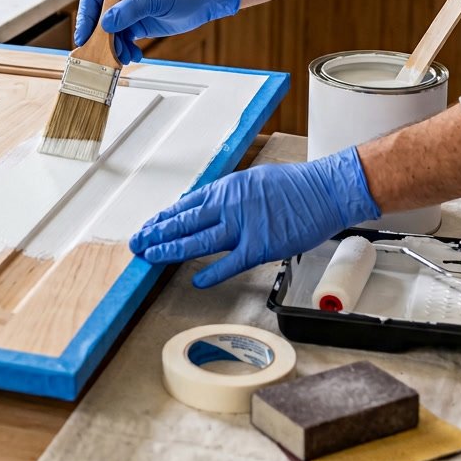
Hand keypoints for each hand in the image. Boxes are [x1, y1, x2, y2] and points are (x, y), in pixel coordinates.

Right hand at [74, 0, 241, 63]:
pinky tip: (133, 55)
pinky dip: (125, 50)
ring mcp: (129, 12)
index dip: (86, 16)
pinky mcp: (138, 26)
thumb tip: (105, 24)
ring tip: (123, 57)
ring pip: (111, 33)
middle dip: (99, 38)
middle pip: (99, 18)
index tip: (83, 35)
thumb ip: (128, 11)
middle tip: (100, 54)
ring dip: (114, 47)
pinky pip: (124, 40)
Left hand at [130, 146, 379, 287]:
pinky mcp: (260, 246)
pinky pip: (229, 262)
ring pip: (198, 241)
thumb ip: (230, 196)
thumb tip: (211, 207)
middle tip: (137, 243)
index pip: (186, 204)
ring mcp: (243, 225)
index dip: (164, 217)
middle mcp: (229, 204)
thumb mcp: (253, 180)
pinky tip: (195, 279)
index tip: (148, 226)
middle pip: (184, 221)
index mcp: (227, 187)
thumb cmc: (294, 186)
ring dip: (171, 249)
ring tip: (151, 257)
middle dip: (157, 233)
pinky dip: (211, 272)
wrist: (323, 191)